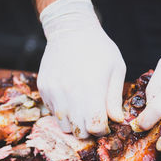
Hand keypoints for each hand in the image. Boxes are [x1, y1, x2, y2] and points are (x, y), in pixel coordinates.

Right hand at [38, 0, 125, 137]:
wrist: (70, 28)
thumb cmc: (99, 48)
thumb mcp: (116, 69)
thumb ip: (115, 98)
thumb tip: (116, 120)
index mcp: (92, 88)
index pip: (95, 127)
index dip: (103, 130)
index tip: (107, 124)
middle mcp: (70, 93)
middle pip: (79, 131)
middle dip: (90, 130)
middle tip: (96, 119)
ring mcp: (54, 91)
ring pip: (64, 125)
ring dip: (75, 123)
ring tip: (83, 110)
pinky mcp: (43, 88)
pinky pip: (52, 112)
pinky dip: (63, 112)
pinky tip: (71, 98)